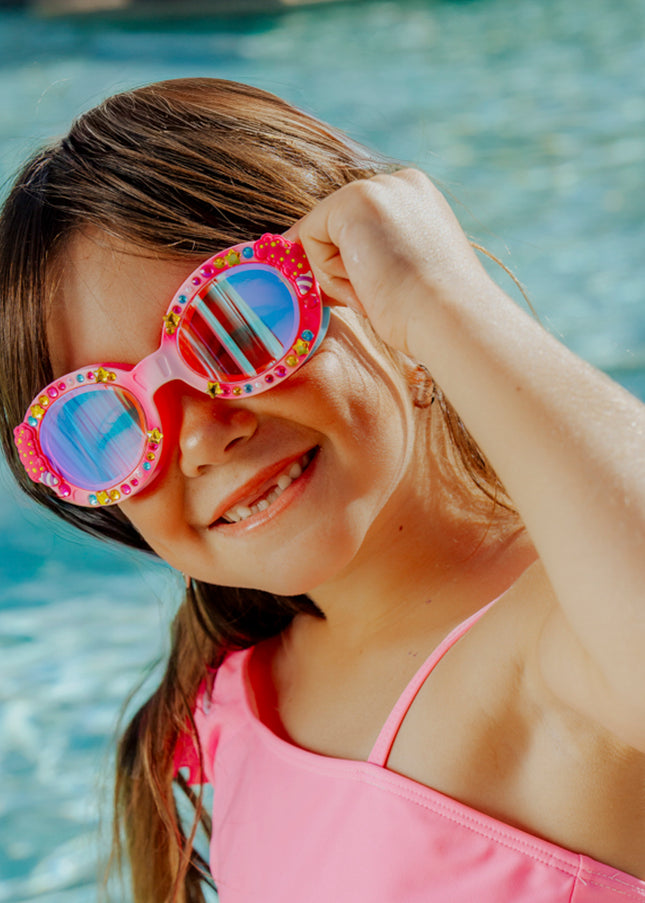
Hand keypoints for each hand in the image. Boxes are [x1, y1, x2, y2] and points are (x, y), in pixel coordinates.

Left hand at [284, 169, 493, 356]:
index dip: (352, 263)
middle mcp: (398, 183)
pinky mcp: (351, 202)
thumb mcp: (408, 269)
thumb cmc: (433, 311)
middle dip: (341, 270)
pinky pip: (309, 239)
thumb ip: (380, 252)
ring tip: (374, 293)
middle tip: (369, 298)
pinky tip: (363, 287)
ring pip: (322, 233)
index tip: (367, 292)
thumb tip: (343, 261)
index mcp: (418, 198)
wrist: (448, 318)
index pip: (360, 224)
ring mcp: (376, 188)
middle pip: (336, 226)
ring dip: (337, 275)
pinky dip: (327, 274)